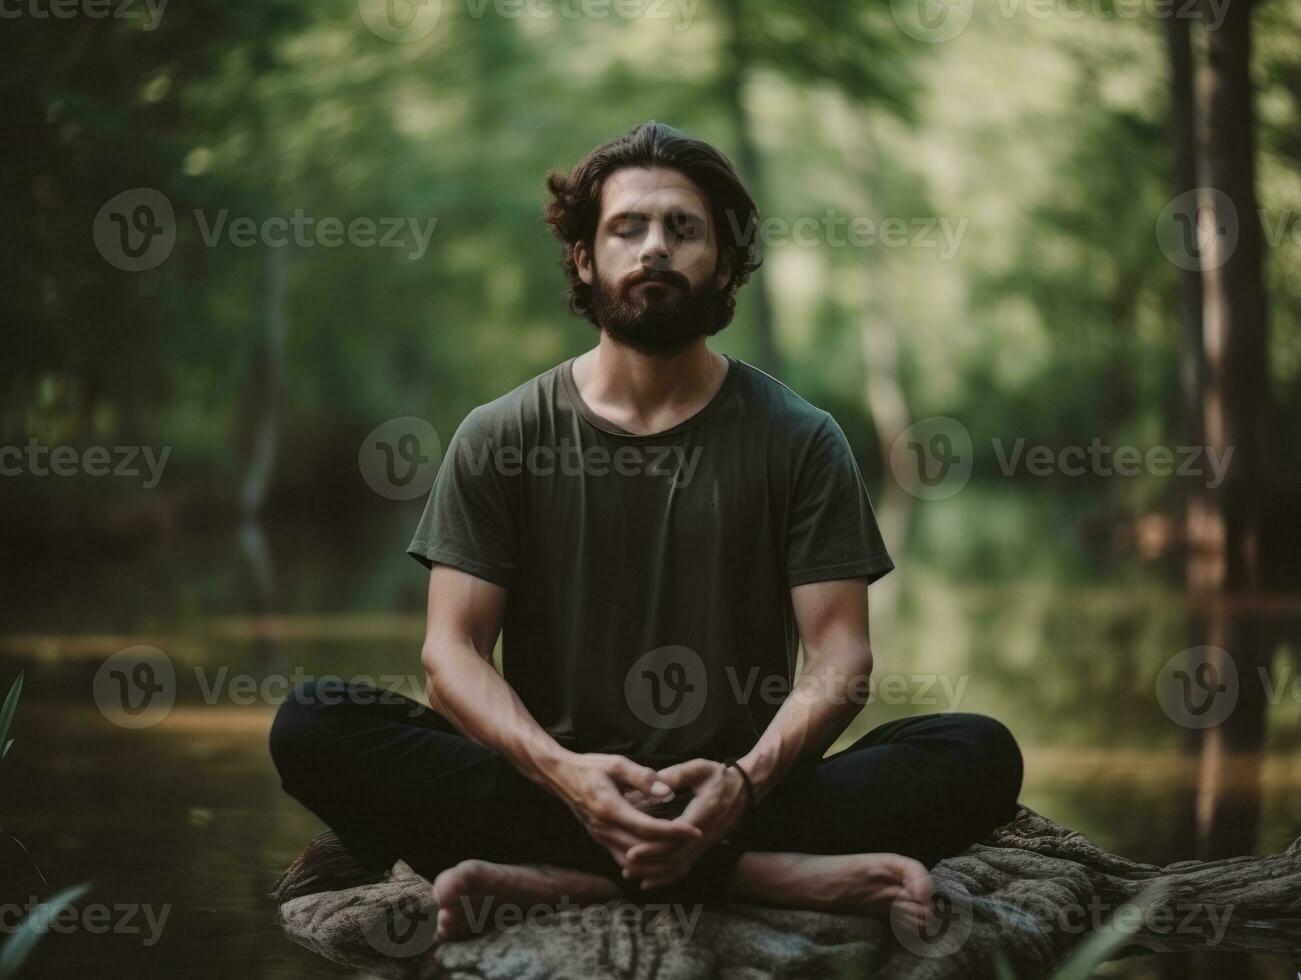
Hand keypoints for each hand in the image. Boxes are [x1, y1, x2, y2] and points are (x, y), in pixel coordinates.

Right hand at [552, 752, 703, 870]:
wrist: (559, 777)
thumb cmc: (589, 767)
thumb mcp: (616, 764)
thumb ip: (643, 778)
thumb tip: (668, 792)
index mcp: (610, 809)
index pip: (648, 829)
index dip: (674, 832)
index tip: (695, 830)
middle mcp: (605, 829)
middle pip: (644, 849)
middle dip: (672, 847)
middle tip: (695, 839)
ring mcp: (600, 837)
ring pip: (633, 861)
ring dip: (658, 860)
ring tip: (680, 851)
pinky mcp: (600, 839)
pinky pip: (622, 859)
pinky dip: (642, 862)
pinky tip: (657, 856)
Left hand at [622, 758, 749, 889]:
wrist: (744, 790)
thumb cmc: (720, 777)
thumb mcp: (701, 768)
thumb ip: (678, 774)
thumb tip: (656, 782)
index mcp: (702, 815)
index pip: (675, 838)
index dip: (654, 847)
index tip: (633, 851)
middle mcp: (704, 835)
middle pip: (674, 857)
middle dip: (648, 863)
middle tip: (624, 865)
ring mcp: (704, 844)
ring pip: (678, 866)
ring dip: (654, 872)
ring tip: (629, 873)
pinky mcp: (702, 847)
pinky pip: (684, 867)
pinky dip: (665, 877)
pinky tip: (647, 882)